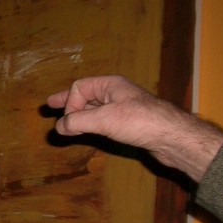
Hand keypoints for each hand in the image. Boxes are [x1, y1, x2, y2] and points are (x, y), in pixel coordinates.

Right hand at [46, 75, 222, 182]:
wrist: (173, 137)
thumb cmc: (141, 122)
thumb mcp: (104, 119)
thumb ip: (78, 121)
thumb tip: (59, 126)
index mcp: (111, 85)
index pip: (80, 88)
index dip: (70, 103)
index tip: (70, 122)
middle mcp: (116, 94)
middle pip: (85, 96)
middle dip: (69, 103)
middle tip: (50, 105)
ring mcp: (122, 110)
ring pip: (94, 110)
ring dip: (79, 117)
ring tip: (66, 124)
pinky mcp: (128, 125)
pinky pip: (103, 122)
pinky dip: (91, 126)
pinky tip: (87, 132)